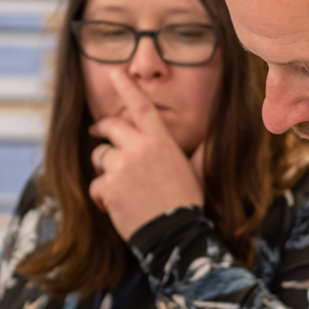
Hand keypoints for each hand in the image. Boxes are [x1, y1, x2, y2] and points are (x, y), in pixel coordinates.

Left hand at [86, 66, 205, 240]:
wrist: (175, 235)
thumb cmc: (186, 204)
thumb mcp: (197, 172)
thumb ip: (200, 152)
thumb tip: (212, 138)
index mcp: (162, 143)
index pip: (142, 107)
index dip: (127, 87)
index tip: (114, 74)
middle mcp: (141, 149)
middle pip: (111, 126)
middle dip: (101, 129)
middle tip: (96, 133)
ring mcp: (123, 166)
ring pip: (100, 156)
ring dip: (104, 170)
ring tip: (120, 187)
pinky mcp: (108, 186)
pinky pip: (96, 183)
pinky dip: (101, 196)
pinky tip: (115, 206)